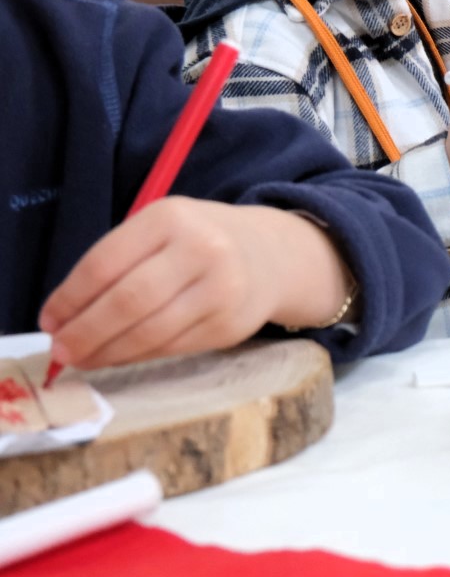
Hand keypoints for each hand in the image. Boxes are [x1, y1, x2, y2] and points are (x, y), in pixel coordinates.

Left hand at [39, 198, 352, 370]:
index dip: (70, 298)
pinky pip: (171, 348)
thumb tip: (63, 318)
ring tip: (84, 358)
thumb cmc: (198, 241)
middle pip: (128, 302)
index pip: (106, 263)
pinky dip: (137, 356)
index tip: (50, 320)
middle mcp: (203, 250)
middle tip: (61, 351)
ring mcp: (222, 290)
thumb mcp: (160, 230)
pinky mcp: (230, 326)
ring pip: (150, 332)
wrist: (271, 255)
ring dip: (108, 352)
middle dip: (86, 332)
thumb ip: (117, 263)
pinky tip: (120, 355)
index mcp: (172, 218)